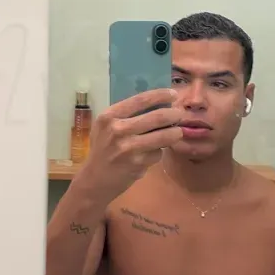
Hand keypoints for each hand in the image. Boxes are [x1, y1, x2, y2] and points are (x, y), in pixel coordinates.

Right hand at [78, 89, 182, 204]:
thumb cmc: (102, 149)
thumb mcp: (106, 127)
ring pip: (163, 136)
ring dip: (175, 133)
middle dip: (174, 114)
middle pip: (157, 116)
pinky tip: (153, 153)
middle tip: (180, 114)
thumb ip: (126, 115)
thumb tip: (158, 104)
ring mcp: (128, 147)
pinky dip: (159, 152)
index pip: (141, 99)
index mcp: (109, 116)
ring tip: (177, 132)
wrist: (94, 179)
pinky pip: (158, 153)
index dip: (161, 95)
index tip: (173, 94)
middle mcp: (118, 129)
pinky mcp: (137, 163)